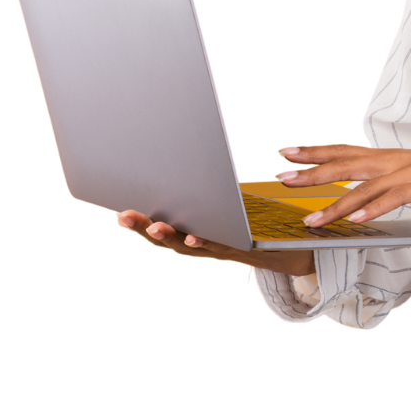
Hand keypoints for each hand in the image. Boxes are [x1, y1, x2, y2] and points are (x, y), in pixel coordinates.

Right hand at [114, 210, 316, 277]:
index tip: (118, 211)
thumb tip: (194, 160)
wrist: (292, 250)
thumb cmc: (254, 227)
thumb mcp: (227, 209)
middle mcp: (203, 244)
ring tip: (152, 226)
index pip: (164, 227)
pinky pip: (221, 246)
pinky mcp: (242, 250)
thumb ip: (210, 195)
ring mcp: (220, 250)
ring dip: (170, 237)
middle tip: (122, 216)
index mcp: (197, 232)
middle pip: (168, 239)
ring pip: (189, 246)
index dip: (140, 222)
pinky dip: (204, 242)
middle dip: (143, 228)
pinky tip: (192, 235)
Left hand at [273, 144, 410, 227]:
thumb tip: (372, 198)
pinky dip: (374, 208)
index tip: (289, 153)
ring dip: (336, 203)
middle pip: (347, 163)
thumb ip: (398, 185)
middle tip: (281, 175)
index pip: (348, 151)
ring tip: (311, 219)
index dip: (317, 152)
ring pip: (366, 186)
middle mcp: (399, 159)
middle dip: (312, 170)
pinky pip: (395, 198)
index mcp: (396, 156)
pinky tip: (356, 219)